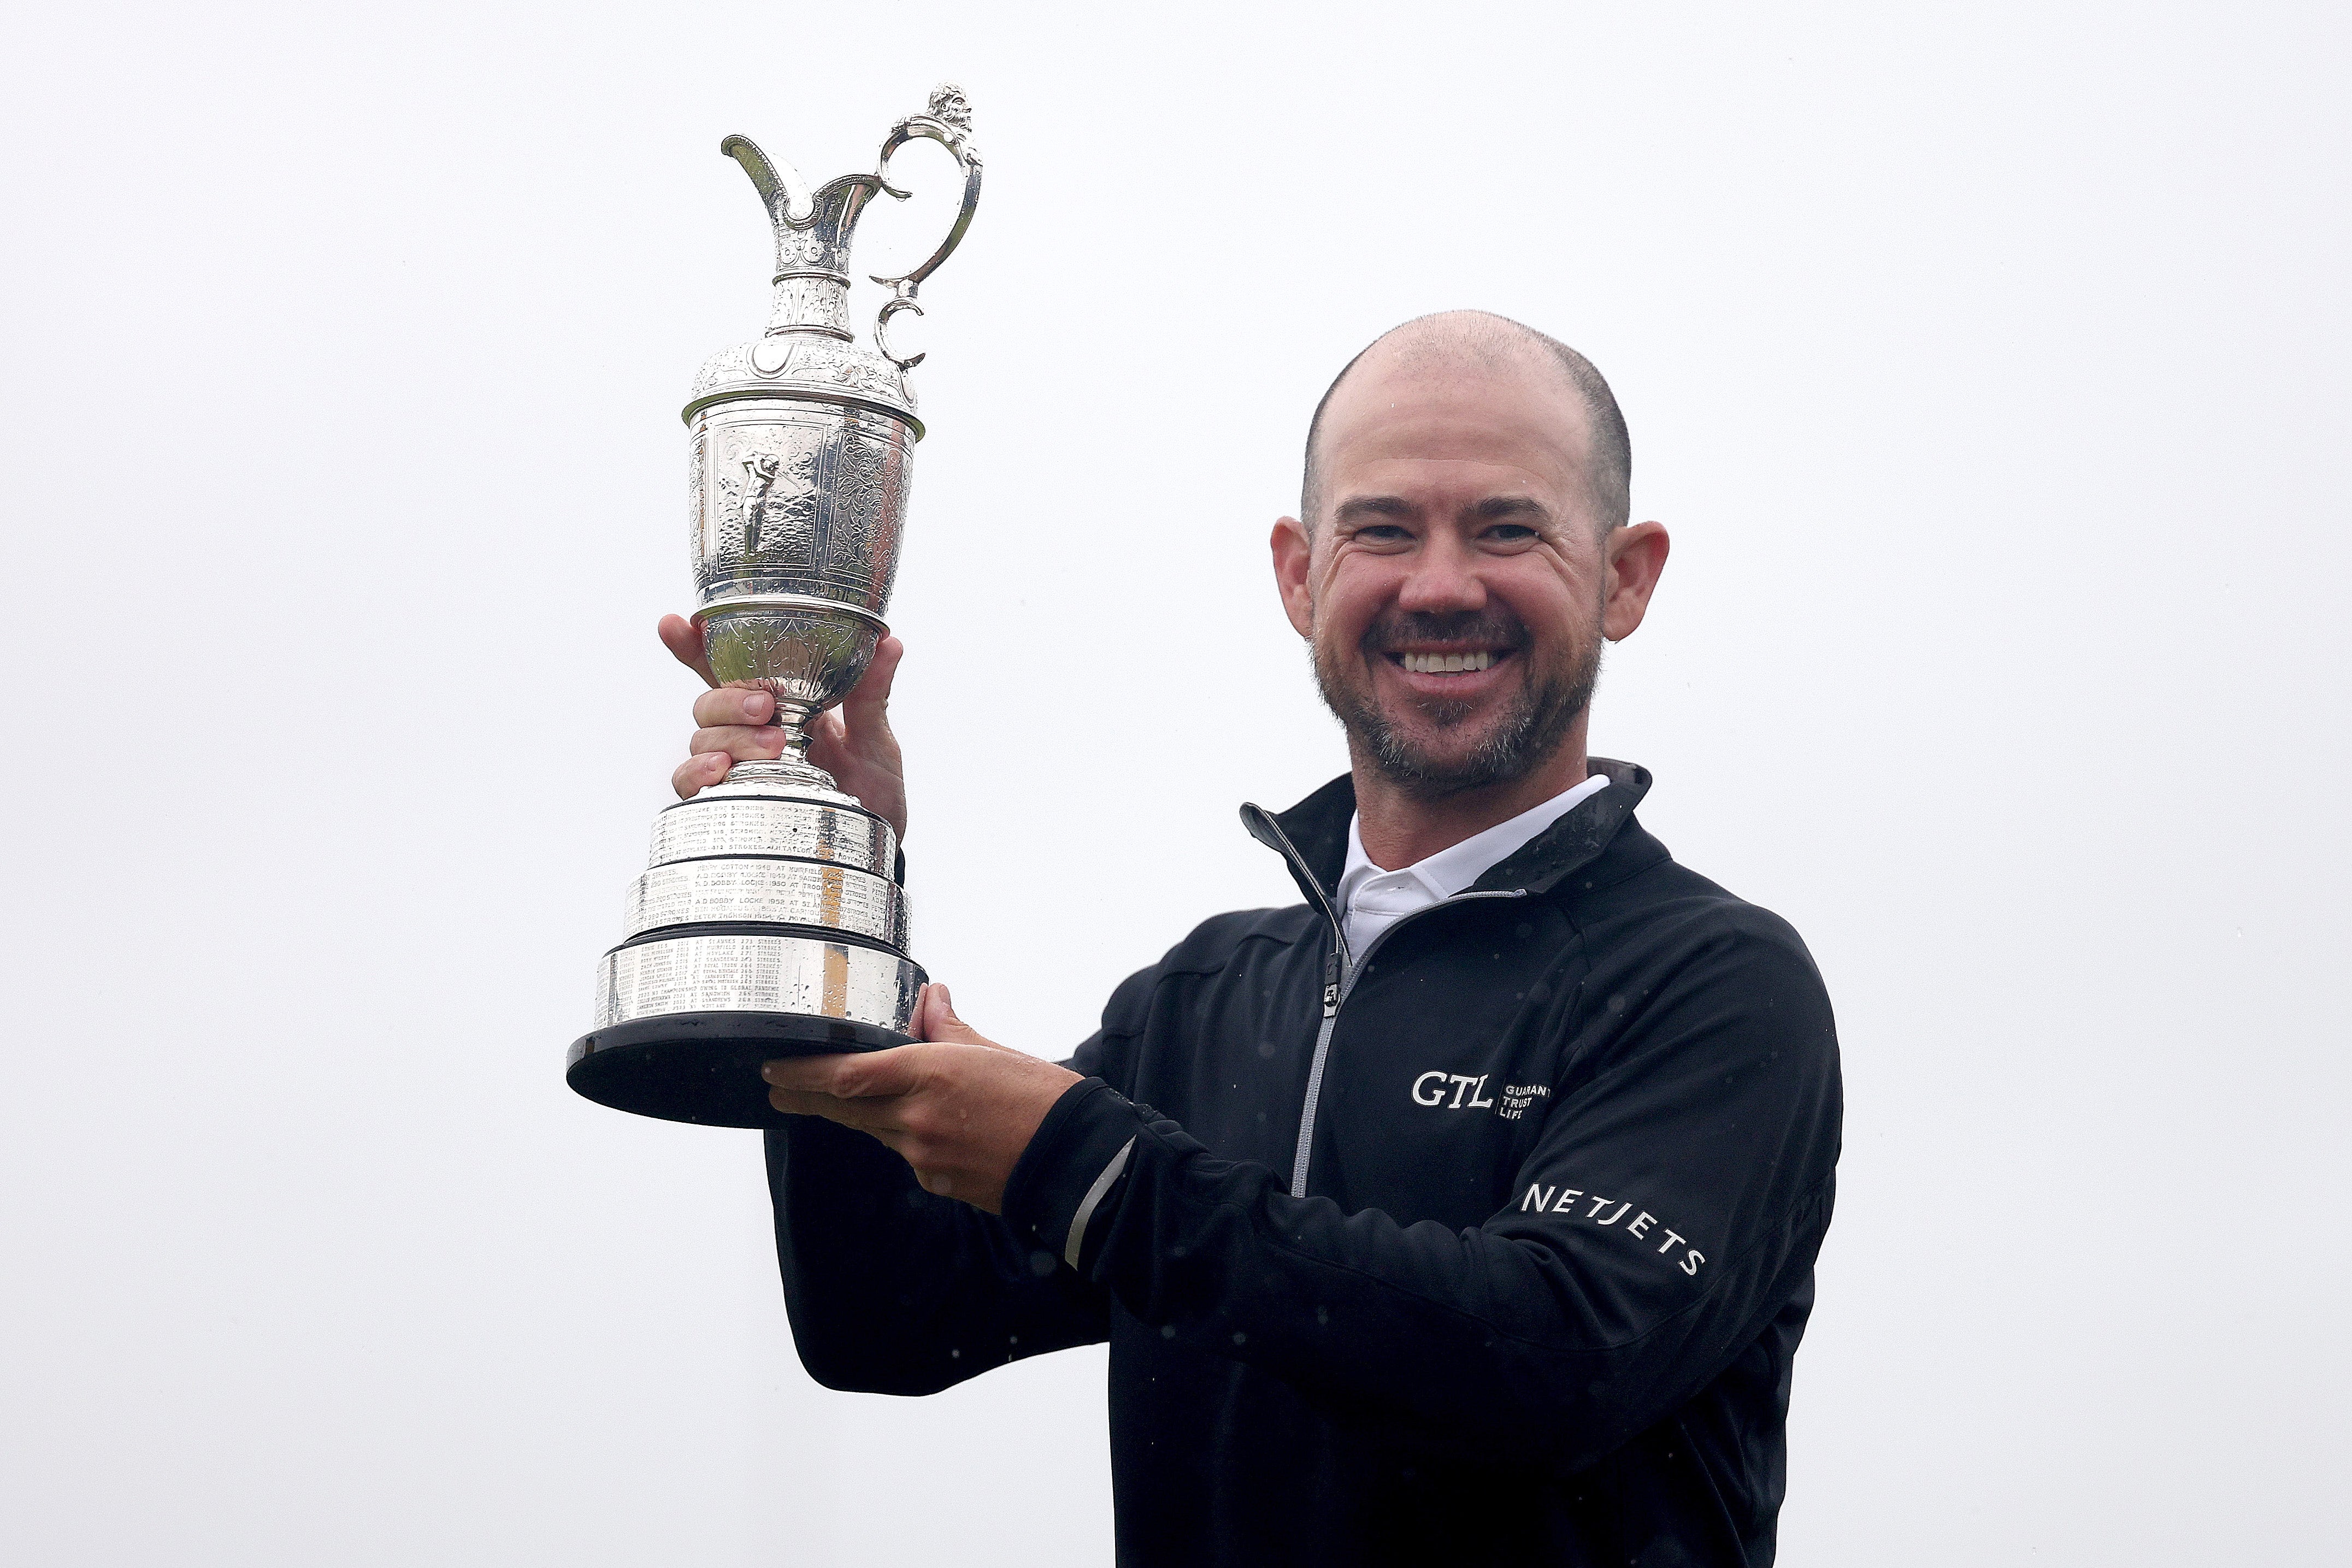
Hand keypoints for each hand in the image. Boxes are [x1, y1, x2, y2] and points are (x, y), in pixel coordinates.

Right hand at [659, 615, 908, 841]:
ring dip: (728, 737)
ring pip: (702, 738)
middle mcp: (752, 733)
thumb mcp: (877, 744)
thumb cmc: (872, 793)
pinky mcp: (731, 804)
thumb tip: (889, 642)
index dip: (695, 647)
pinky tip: (721, 772)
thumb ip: (872, 696)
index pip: (730, 670)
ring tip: (772, 747)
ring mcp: (739, 768)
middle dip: (729, 699)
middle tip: (766, 708)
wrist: (875, 850)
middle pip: (710, 702)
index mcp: (782, 706)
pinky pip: (691, 783)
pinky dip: (699, 773)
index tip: (675, 624)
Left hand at [761, 984, 1082, 1213]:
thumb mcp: (995, 1052)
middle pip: (845, 1108)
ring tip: (839, 1097)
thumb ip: (950, 1030)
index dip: (803, 1074)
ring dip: (855, 1114)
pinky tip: (913, 1126)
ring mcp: (924, 1156)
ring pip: (873, 1130)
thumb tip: (930, 1000)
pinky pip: (905, 1154)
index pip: (847, 1075)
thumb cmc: (1044, 1101)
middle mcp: (917, 1120)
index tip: (774, 1068)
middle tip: (777, 1087)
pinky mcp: (937, 1183)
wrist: (1077, 1163)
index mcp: (930, 1076)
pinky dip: (900, 1135)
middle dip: (806, 1096)